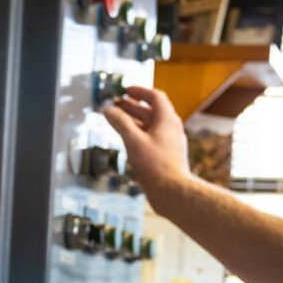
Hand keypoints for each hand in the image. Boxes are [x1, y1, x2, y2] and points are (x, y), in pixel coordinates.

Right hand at [103, 86, 188, 208]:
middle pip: (152, 111)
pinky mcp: (168, 156)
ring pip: (151, 126)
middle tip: (117, 105)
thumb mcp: (133, 140)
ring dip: (135, 121)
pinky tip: (129, 141)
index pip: (155, 97)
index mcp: (167, 119)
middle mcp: (171, 128)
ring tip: (118, 122)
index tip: (126, 90)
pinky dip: (140, 135)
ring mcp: (171, 143)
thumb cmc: (156, 167)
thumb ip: (120, 122)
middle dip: (133, 106)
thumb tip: (108, 109)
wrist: (173, 192)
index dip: (139, 91)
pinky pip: (153, 139)